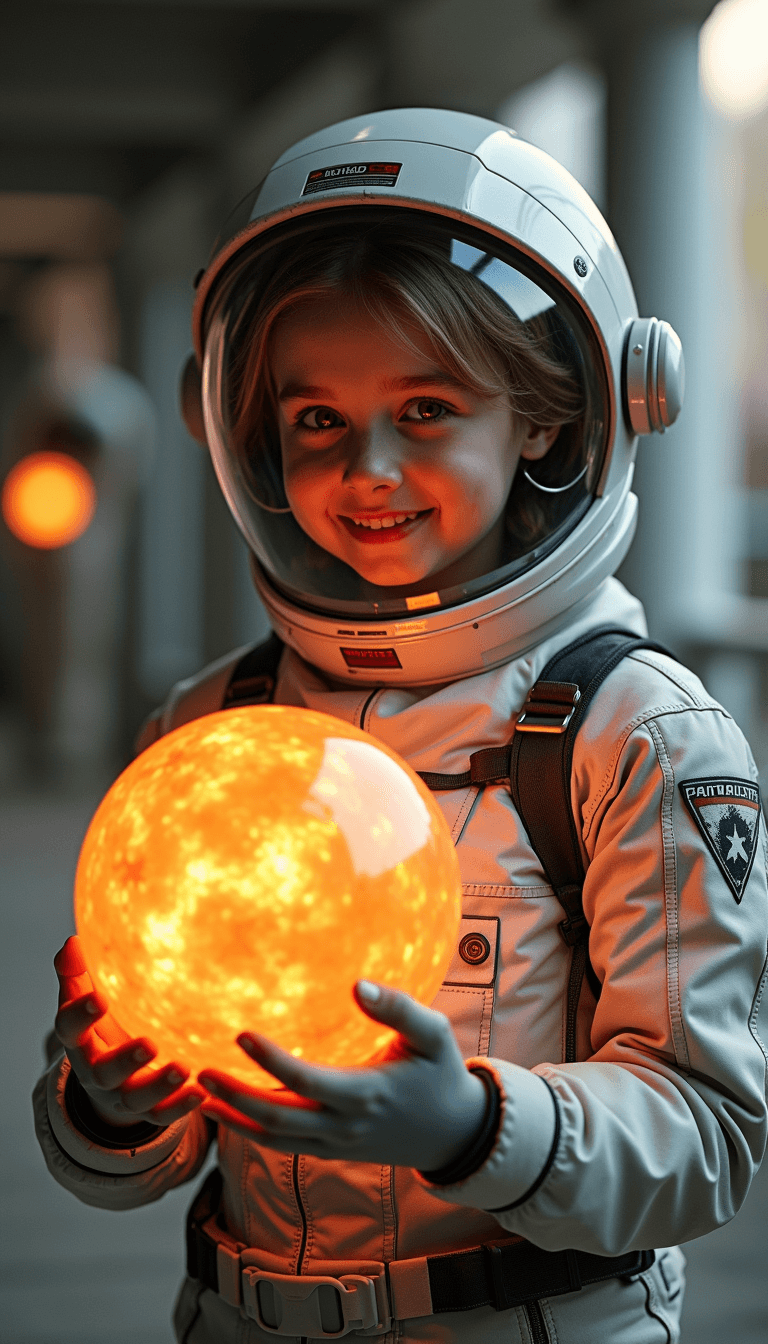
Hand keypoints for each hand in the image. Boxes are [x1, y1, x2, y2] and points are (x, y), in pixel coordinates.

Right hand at [53, 935, 204, 1128]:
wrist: (107, 1077)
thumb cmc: (99, 1023)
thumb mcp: (84, 998)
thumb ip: (75, 972)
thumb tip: (72, 942)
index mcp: (78, 1041)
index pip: (69, 1029)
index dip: (80, 1015)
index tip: (99, 998)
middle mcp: (96, 1073)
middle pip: (105, 1072)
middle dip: (126, 1060)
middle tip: (151, 1044)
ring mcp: (122, 1095)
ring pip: (137, 1098)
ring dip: (161, 1085)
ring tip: (185, 1068)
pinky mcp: (147, 1111)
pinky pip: (163, 1115)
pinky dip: (182, 1107)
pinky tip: (203, 1092)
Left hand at [199, 981, 487, 1171]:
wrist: (454, 1133)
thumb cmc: (441, 1073)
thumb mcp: (433, 1035)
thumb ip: (397, 1008)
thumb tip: (356, 984)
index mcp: (364, 1094)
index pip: (305, 1080)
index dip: (270, 1060)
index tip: (240, 1033)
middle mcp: (343, 1126)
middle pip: (276, 1119)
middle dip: (234, 1096)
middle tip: (199, 1070)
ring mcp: (335, 1144)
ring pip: (273, 1140)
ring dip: (235, 1119)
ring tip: (200, 1094)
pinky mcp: (332, 1151)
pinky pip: (284, 1146)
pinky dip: (252, 1131)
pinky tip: (230, 1110)